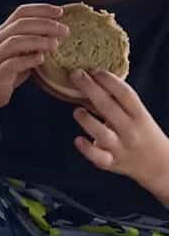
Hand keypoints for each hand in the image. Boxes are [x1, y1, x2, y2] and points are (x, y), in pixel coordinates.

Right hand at [0, 3, 68, 111]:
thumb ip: (32, 43)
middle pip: (21, 24)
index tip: (60, 11)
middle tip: (64, 30)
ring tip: (55, 45)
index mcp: (3, 32)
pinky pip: (12, 64)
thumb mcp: (18, 52)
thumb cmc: (4, 70)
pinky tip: (41, 60)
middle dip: (45, 24)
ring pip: (15, 41)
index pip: (21, 13)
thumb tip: (58, 35)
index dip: (41, 9)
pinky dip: (28, 60)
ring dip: (38, 41)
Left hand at [71, 70, 168, 191]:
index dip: (108, 80)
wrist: (159, 165)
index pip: (125, 94)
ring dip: (87, 120)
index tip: (94, 70)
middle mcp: (131, 131)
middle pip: (109, 108)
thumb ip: (116, 101)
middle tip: (75, 75)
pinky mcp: (111, 162)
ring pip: (102, 133)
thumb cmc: (141, 132)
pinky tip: (78, 140)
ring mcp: (121, 148)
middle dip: (90, 88)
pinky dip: (87, 149)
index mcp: (139, 115)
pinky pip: (98, 157)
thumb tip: (87, 79)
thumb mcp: (136, 114)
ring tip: (78, 111)